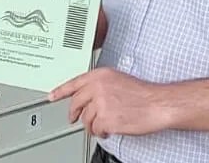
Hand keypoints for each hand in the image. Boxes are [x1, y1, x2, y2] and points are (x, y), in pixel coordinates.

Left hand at [48, 67, 174, 137]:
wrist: (157, 104)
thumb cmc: (142, 93)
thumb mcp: (118, 79)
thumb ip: (100, 85)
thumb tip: (87, 96)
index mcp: (100, 75)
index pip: (74, 83)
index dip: (60, 91)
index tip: (52, 96)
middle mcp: (98, 87)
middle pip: (76, 103)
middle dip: (75, 114)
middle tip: (74, 119)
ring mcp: (101, 103)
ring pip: (85, 119)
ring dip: (92, 125)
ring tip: (101, 125)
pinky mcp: (106, 119)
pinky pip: (96, 129)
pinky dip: (101, 132)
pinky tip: (108, 129)